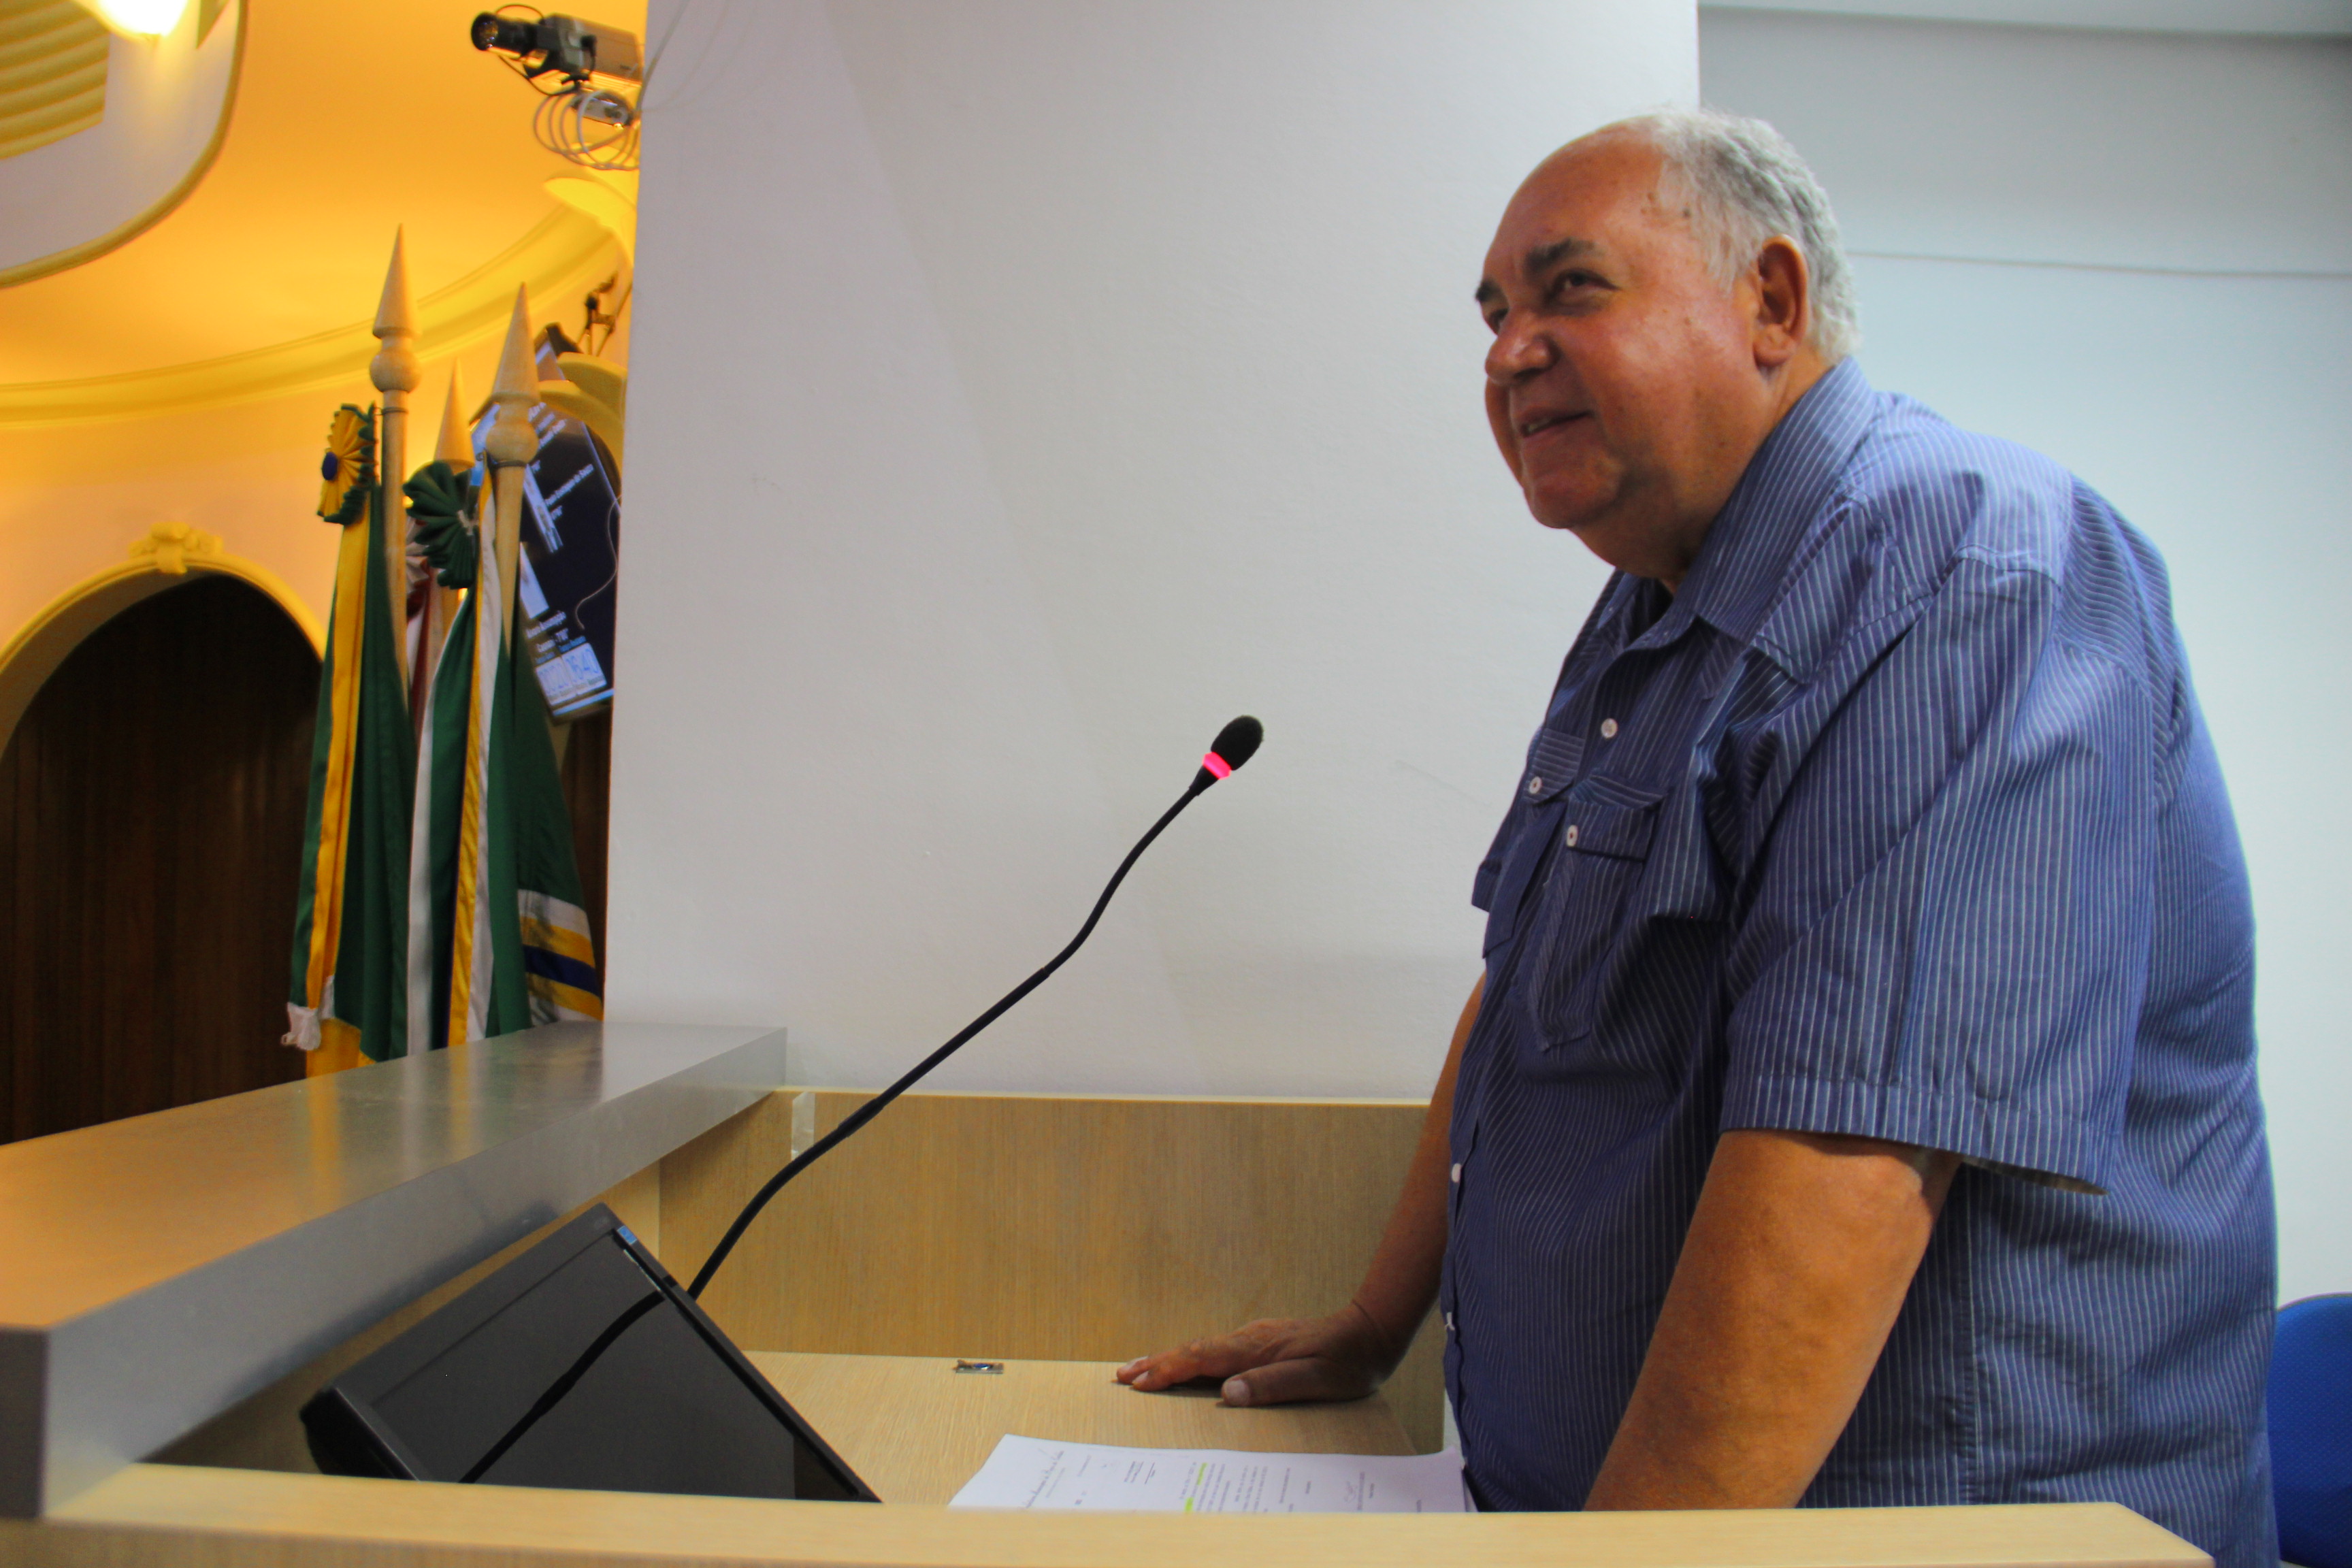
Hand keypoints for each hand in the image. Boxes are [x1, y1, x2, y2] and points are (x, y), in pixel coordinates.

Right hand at [1115, 1304, 1399, 1406]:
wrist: (1371, 1332)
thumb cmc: (1347, 1361)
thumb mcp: (1316, 1379)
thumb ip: (1272, 1386)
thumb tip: (1227, 1394)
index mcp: (1255, 1349)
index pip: (1200, 1360)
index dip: (1167, 1371)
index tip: (1139, 1382)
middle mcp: (1249, 1339)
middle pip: (1193, 1350)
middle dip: (1156, 1363)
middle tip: (1122, 1375)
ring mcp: (1255, 1338)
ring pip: (1203, 1349)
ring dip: (1170, 1359)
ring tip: (1141, 1369)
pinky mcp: (1262, 1341)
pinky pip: (1216, 1350)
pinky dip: (1192, 1358)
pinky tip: (1188, 1365)